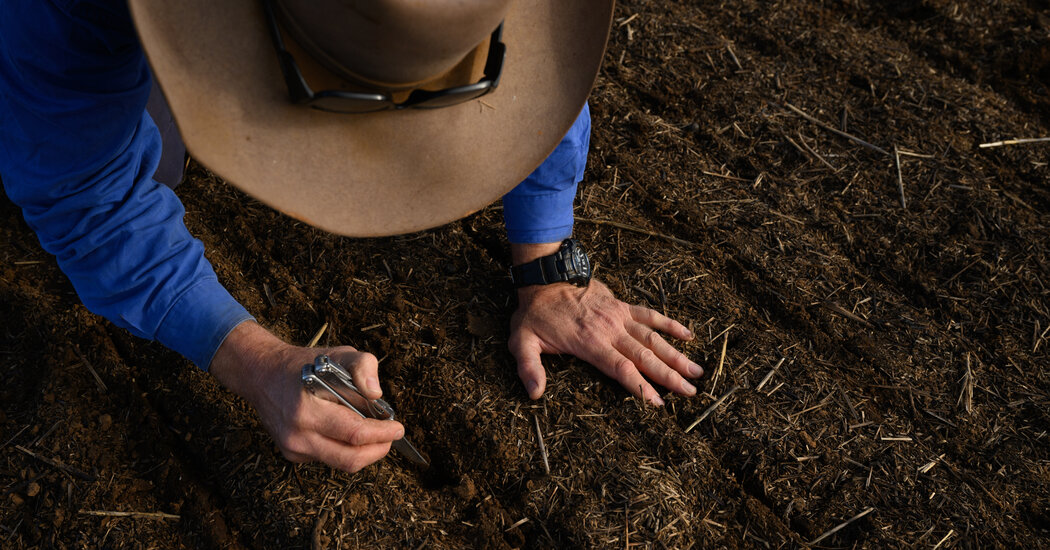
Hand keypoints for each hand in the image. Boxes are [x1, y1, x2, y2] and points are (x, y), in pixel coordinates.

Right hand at [210, 321, 403, 471]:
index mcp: (308, 409)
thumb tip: (377, 393)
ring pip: (341, 463)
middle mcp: (297, 434)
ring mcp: (293, 448)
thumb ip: (363, 366)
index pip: (354, 433)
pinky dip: (345, 448)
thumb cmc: (304, 365)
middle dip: (378, 450)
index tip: (398, 428)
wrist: (262, 375)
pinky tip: (347, 431)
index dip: (382, 434)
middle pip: (350, 459)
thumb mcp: (338, 353)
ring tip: (374, 432)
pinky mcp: (292, 454)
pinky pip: (328, 459)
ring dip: (364, 451)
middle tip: (391, 436)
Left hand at [509, 279, 702, 404]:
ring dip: (676, 355)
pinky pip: (650, 314)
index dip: (640, 386)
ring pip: (653, 337)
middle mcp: (609, 330)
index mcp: (590, 343)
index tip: (659, 403)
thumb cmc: (534, 314)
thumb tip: (535, 393)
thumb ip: (529, 367)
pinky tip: (688, 335)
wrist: (545, 277)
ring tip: (697, 371)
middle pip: (645, 356)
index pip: (621, 368)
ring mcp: (619, 316)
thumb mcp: (521, 341)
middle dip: (670, 376)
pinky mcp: (621, 305)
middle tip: (691, 392)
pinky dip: (670, 323)